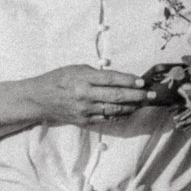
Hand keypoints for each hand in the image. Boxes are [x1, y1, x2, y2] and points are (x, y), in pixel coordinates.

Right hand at [22, 64, 148, 126]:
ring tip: (144, 103)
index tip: (142, 81)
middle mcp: (84, 95)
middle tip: (151, 94)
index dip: (129, 80)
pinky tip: (130, 111)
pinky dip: (121, 115)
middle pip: (117, 96)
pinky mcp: (85, 120)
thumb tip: (119, 79)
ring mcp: (85, 109)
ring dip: (133, 106)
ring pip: (115, 109)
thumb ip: (96, 74)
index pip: (111, 79)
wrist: (38, 99)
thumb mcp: (75, 69)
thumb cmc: (57, 80)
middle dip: (137, 95)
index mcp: (82, 78)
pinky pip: (108, 119)